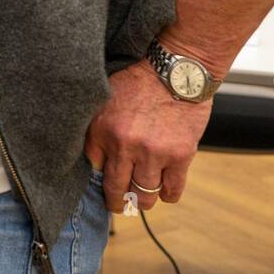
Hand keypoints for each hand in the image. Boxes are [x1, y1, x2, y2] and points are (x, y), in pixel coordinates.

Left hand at [84, 59, 212, 213]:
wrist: (176, 68)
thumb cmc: (141, 80)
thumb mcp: (107, 98)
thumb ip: (99, 126)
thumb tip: (95, 158)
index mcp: (102, 129)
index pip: (94, 169)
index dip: (99, 179)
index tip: (103, 185)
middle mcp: (124, 144)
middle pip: (116, 190)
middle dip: (116, 202)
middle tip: (119, 205)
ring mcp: (153, 153)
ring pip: (144, 196)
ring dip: (142, 201)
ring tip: (142, 199)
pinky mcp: (180, 156)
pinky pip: (172, 191)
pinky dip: (167, 195)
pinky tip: (164, 190)